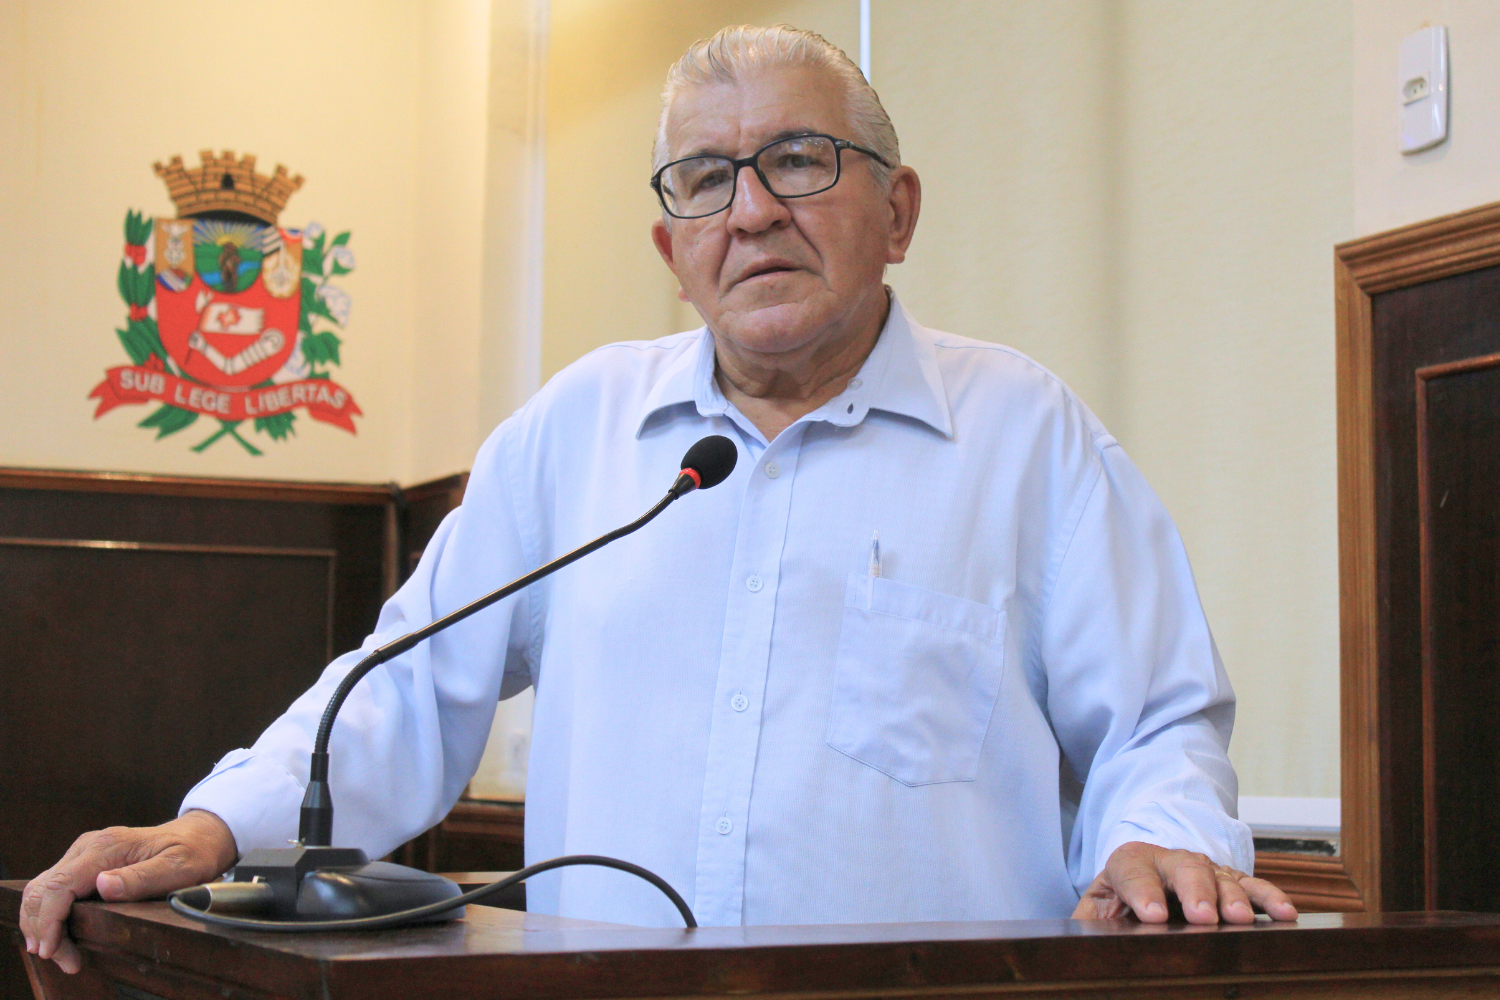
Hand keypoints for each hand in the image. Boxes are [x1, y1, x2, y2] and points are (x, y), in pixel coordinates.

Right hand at [20, 810, 236, 973]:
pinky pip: (54, 890)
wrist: (198, 836)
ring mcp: (83, 854)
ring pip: (42, 890)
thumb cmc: (192, 852)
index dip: (49, 920)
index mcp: (106, 847)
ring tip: (60, 953)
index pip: (59, 885)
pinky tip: (58, 936)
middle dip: (42, 929)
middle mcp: (87, 847)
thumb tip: (103, 885)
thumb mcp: (179, 867)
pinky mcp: (84, 863)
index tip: (53, 949)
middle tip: (65, 959)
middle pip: (43, 889)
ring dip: (41, 924)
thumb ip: (142, 878)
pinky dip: (48, 915)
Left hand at [1071, 841, 1297, 923]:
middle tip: (1201, 916)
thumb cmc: (1116, 905)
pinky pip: (1252, 887)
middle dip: (1193, 892)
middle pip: (1183, 868)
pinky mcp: (1230, 882)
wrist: (1140, 883)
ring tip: (1239, 919)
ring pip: (1220, 877)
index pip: (1132, 871)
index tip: (1151, 916)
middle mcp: (1169, 860)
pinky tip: (1284, 914)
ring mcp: (1203, 870)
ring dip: (1231, 898)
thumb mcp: (1095, 911)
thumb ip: (1088, 923)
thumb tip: (1084, 946)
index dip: (1142, 891)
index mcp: (1129, 863)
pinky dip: (1269, 897)